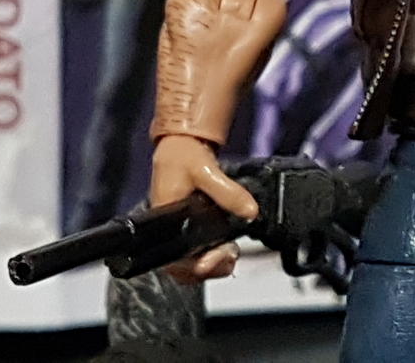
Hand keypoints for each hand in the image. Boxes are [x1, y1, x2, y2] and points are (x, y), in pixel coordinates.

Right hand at [150, 134, 259, 282]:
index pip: (174, 259)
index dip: (195, 267)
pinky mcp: (190, 228)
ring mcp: (179, 232)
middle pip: (184, 269)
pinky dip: (213, 254)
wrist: (183, 144)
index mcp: (163, 222)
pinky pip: (198, 251)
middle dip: (209, 269)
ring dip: (213, 264)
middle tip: (230, 258)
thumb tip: (251, 212)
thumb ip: (228, 192)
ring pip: (192, 263)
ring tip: (231, 255)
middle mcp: (168, 232)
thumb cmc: (183, 156)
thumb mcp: (206, 171)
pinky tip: (227, 249)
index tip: (215, 259)